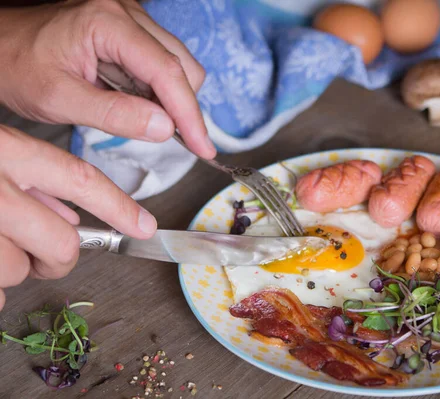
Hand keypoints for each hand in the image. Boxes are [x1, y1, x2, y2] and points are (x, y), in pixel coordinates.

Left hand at [0, 0, 215, 157]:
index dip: (189, 114)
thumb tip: (164, 128)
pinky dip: (158, 91)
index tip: (202, 147)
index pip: (167, 71)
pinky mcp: (129, 31)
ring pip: (177, 64)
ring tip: (146, 123)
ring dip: (171, 100)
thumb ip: (114, 114)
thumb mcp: (59, 98)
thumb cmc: (16, 64)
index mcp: (106, 23)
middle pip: (182, 65)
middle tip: (177, 143)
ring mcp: (129, 19)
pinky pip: (161, 63)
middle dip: (183, 108)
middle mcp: (124, 13)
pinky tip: (138, 106)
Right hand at [0, 125, 157, 309]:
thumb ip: (35, 180)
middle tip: (46, 257)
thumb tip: (70, 217)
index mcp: (8, 152)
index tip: (145, 227)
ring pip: (21, 270)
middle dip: (61, 258)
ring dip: (16, 269)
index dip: (118, 207)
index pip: (79, 179)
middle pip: (61, 242)